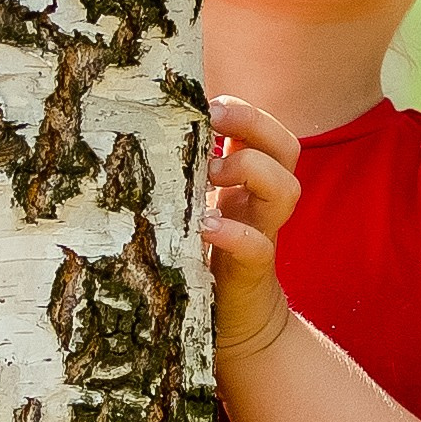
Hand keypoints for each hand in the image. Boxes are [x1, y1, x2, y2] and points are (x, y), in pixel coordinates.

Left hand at [201, 95, 299, 357]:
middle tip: (214, 119)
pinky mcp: (252, 270)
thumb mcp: (192, 203)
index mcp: (249, 180)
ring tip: (210, 173)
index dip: (245, 111)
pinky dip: (234, 233)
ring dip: (250, 171)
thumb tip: (134, 130)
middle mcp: (261, 201)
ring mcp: (263, 232)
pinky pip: (257, 246)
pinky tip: (207, 226)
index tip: (207, 103)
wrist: (230, 318)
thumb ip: (182, 171)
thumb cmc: (201, 252)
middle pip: (286, 148)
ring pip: (285, 190)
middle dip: (254, 124)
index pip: (266, 131)